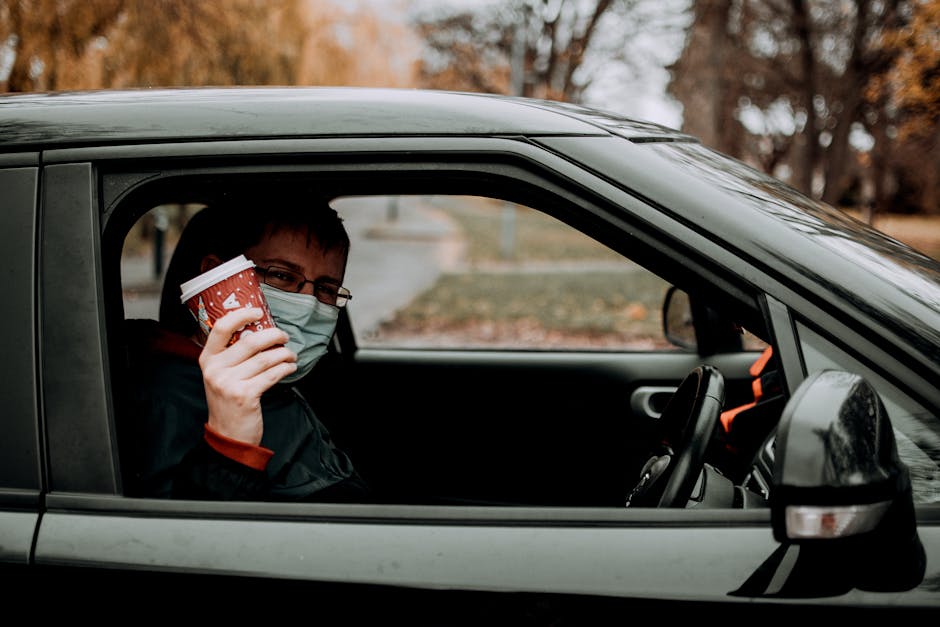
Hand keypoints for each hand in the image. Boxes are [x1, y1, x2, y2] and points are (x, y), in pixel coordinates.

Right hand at [198, 307, 295, 445]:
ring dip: (284, 353)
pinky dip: (285, 368)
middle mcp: (215, 369)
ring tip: (291, 354)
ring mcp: (228, 383)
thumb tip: (259, 331)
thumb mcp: (221, 376)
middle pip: (250, 341)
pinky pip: (272, 374)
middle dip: (274, 335)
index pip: (221, 328)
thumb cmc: (229, 401)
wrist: (228, 435)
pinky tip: (291, 366)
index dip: (240, 315)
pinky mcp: (244, 395)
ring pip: (265, 358)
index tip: (258, 311)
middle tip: (284, 336)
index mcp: (207, 360)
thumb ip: (232, 356)